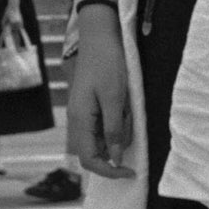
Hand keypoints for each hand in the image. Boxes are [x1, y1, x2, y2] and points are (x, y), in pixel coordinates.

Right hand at [66, 23, 133, 178]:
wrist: (100, 37)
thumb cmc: (107, 64)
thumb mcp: (115, 98)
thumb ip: (113, 129)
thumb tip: (114, 158)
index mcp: (80, 120)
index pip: (89, 160)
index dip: (108, 171)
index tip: (129, 171)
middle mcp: (78, 121)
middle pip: (95, 151)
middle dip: (116, 147)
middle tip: (130, 124)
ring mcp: (83, 115)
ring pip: (103, 138)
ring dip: (119, 130)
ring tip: (126, 105)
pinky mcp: (91, 108)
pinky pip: (105, 125)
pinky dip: (118, 121)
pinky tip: (123, 103)